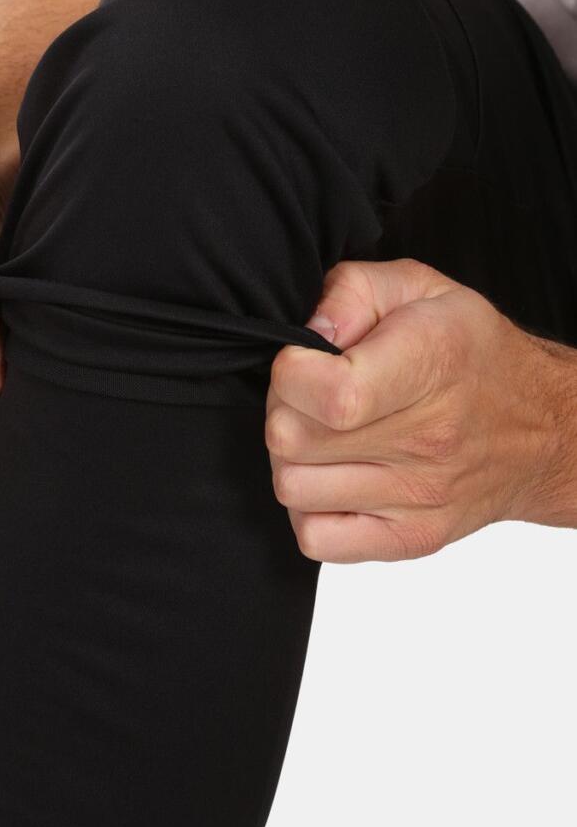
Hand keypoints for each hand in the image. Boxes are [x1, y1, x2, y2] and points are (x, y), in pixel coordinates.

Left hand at [266, 259, 576, 562]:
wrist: (541, 429)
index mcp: (430, 365)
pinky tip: (333, 476)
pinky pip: (316, 539)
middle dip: (284, 408)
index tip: (304, 360)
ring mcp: (419, 497)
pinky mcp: (410, 539)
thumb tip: (308, 335)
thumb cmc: (471, 352)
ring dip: (293, 458)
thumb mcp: (418, 287)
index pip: (331, 395)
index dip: (291, 373)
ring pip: (293, 488)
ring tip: (324, 435)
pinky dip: (309, 508)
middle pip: (291, 440)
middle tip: (312, 395)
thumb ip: (351, 292)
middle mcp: (428, 438)